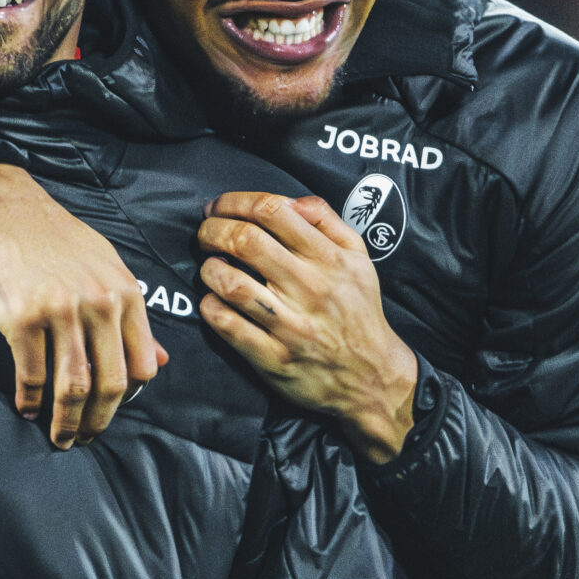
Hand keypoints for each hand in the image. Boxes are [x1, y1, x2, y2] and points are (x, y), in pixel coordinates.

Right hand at [0, 164, 167, 448]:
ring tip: (59, 437)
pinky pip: (31, 374)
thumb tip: (161, 361)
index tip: (112, 411)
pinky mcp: (22, 317)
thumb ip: (134, 315)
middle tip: (85, 438)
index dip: (130, 399)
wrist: (4, 208)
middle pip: (110, 384)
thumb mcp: (107, 267)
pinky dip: (30, 400)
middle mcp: (99, 304)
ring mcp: (60, 311)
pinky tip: (27, 407)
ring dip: (66, 422)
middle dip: (99, 421)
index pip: (142, 365)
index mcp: (125, 293)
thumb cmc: (55, 238)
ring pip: (72, 386)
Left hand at [196, 193, 416, 463]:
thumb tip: (291, 201)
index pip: (272, 210)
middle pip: (245, 240)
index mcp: (329, 258)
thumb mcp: (358, 257)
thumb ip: (327, 220)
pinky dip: (210, 306)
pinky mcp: (274, 357)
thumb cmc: (358, 310)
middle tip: (205, 234)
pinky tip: (213, 300)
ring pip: (231, 282)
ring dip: (209, 268)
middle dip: (213, 230)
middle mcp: (310, 287)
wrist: (373, 377)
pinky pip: (227, 324)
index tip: (219, 207)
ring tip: (210, 267)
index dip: (235, 202)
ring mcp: (291, 324)